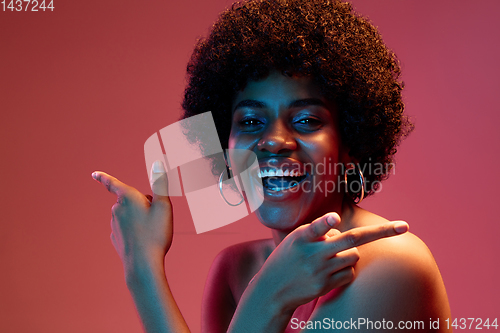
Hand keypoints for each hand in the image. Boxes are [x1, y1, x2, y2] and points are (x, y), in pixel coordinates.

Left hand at [92, 160, 171, 271]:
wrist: (143, 265)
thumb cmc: (155, 234)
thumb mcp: (164, 206)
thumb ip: (160, 183)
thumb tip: (158, 163)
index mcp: (128, 197)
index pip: (113, 183)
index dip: (104, 177)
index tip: (94, 174)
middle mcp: (117, 209)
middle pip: (131, 200)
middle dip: (142, 204)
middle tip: (156, 218)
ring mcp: (114, 224)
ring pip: (129, 214)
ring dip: (139, 217)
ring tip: (151, 231)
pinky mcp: (116, 238)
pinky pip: (126, 228)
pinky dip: (135, 230)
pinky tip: (143, 240)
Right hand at [254, 213, 408, 312]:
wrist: (272, 290)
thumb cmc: (286, 257)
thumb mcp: (294, 239)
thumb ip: (317, 230)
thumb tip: (344, 231)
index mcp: (302, 237)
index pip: (317, 227)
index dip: (327, 223)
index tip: (334, 220)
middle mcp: (312, 253)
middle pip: (351, 240)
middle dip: (381, 231)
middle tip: (404, 226)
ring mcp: (321, 271)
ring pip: (354, 255)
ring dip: (350, 252)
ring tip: (330, 256)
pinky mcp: (326, 285)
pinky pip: (350, 273)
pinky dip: (345, 268)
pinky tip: (329, 270)